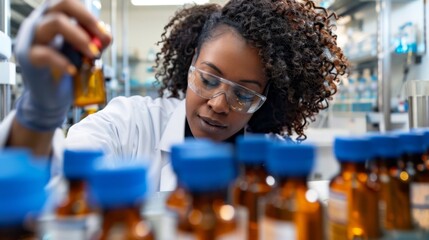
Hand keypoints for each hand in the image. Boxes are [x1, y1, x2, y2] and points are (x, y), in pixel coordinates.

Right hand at [15, 0, 110, 130]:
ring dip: (80, 38)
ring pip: (55, 23)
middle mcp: (41, 24)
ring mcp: (33, 39)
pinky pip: (46, 53)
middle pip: (61, 5)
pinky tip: (73, 71)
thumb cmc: (65, 72)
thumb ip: (94, 44)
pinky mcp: (29, 58)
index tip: (104, 33)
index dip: (88, 15)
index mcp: (53, 20)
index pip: (69, 4)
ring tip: (94, 54)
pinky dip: (63, 62)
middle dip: (87, 19)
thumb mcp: (82, 55)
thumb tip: (107, 35)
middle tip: (102, 39)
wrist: (50, 98)